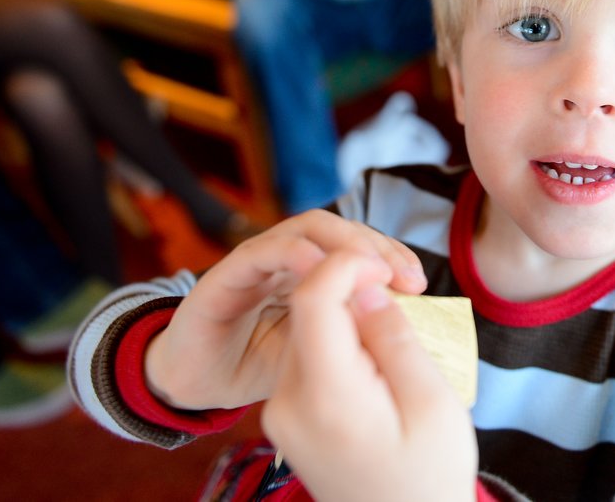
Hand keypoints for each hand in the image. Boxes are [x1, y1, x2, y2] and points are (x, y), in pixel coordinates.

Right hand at [143, 210, 425, 411]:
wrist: (193, 385)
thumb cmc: (257, 365)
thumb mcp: (319, 352)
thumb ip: (352, 332)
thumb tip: (409, 330)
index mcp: (314, 272)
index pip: (360, 248)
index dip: (393, 256)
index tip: (420, 285)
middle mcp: (289, 257)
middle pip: (342, 230)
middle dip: (378, 246)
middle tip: (407, 276)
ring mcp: (259, 259)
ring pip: (308, 229)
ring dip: (345, 244)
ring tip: (372, 271)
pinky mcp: (227, 272)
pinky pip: (264, 250)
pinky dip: (295, 253)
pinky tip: (321, 270)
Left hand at [262, 249, 477, 501]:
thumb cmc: (429, 475)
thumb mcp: (434, 404)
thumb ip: (396, 340)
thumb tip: (365, 292)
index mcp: (327, 398)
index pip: (313, 299)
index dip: (347, 265)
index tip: (389, 269)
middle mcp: (288, 403)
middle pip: (309, 313)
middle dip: (353, 291)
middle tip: (405, 300)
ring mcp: (280, 412)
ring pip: (307, 331)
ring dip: (348, 318)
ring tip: (396, 340)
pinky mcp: (284, 416)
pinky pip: (308, 358)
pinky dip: (340, 344)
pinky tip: (376, 364)